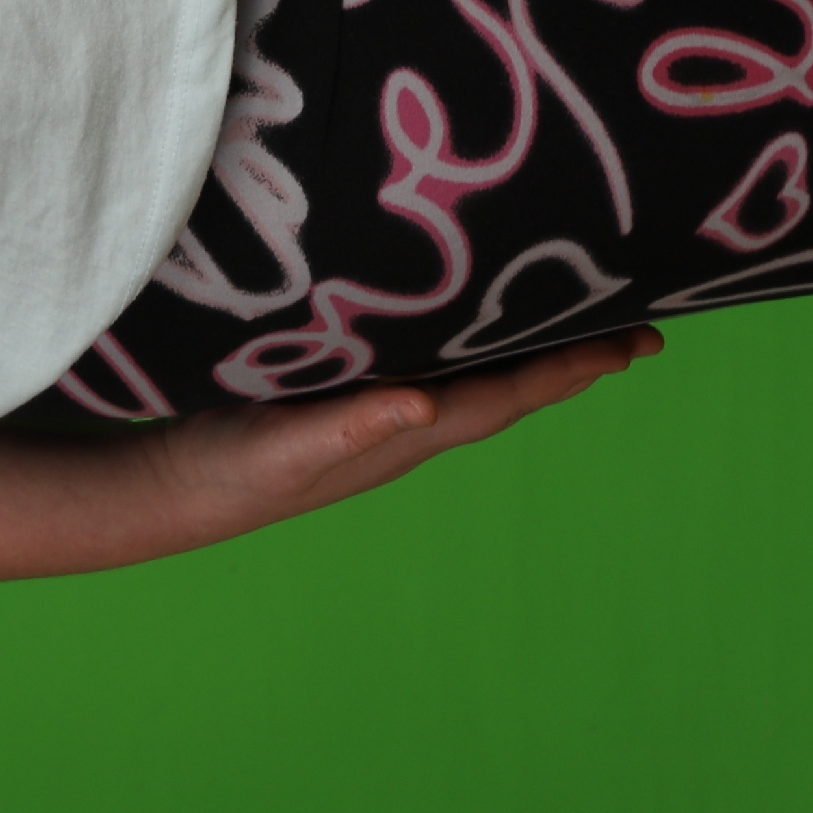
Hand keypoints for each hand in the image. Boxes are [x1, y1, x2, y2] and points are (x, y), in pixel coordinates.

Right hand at [137, 328, 658, 547]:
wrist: (176, 492)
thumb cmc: (231, 472)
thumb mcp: (287, 446)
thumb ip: (352, 426)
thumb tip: (427, 405)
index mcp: (407, 433)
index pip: (508, 395)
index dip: (571, 368)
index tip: (633, 344)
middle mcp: (408, 424)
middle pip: (509, 388)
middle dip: (571, 361)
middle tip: (637, 329)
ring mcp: (379, 415)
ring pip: (475, 379)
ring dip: (527, 353)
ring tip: (570, 320)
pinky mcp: (346, 399)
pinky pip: (429, 367)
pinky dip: (465, 345)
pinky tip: (461, 323)